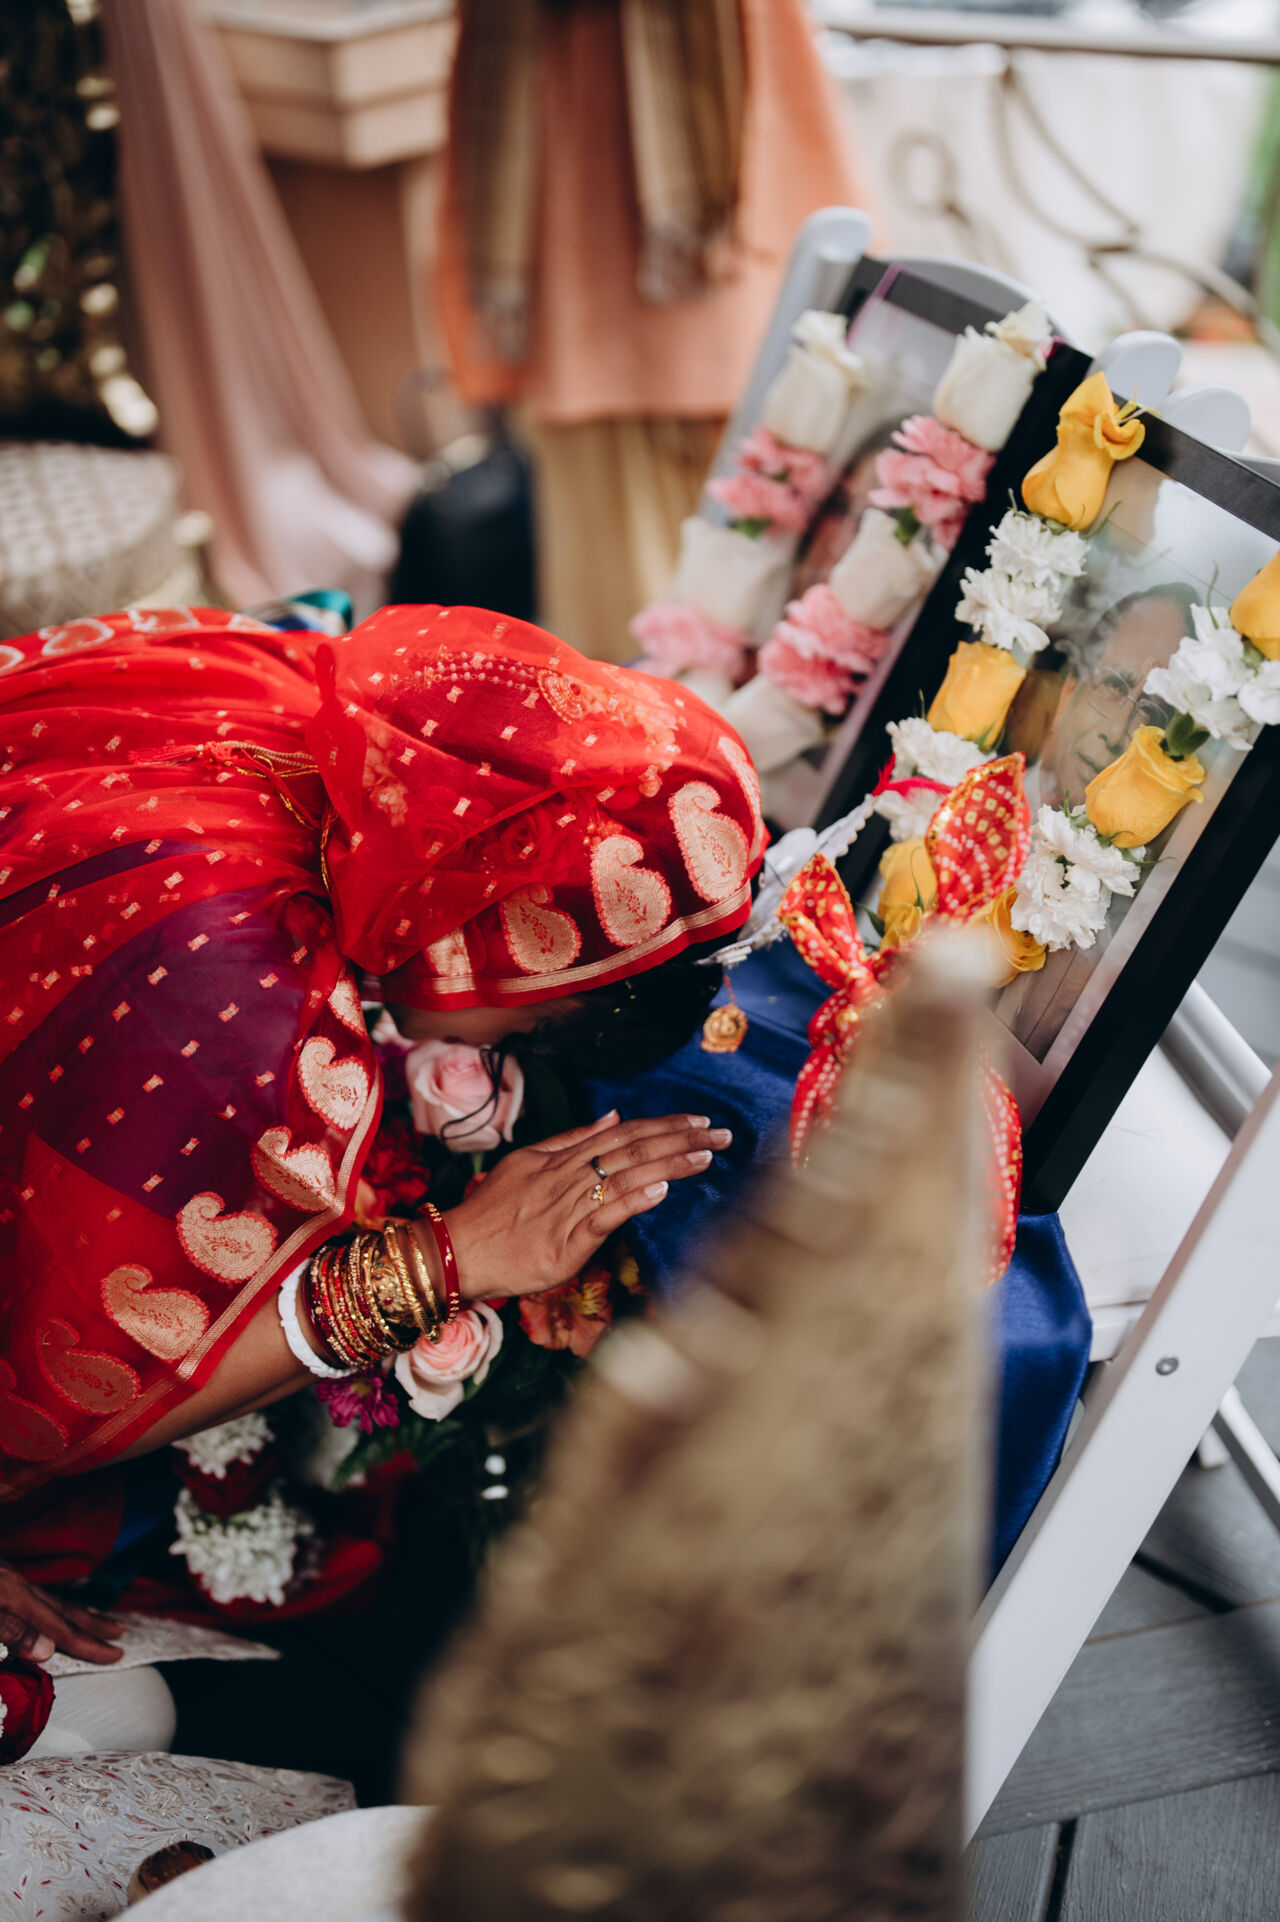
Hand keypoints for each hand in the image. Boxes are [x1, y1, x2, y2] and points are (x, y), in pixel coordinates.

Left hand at [0, 1562, 124, 1664]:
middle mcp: (18, 1585)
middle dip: (93, 1622)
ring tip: (94, 1616)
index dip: (87, 1643)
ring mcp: (7, 1577)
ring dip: (75, 1611)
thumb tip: (47, 1649)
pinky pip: (35, 1589)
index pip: (59, 1626)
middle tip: (120, 1631)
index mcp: (15, 1595)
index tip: (115, 1654)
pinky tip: (55, 1597)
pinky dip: (53, 1598)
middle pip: (63, 1608)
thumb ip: (10, 1628)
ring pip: (50, 1598)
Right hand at [443, 1109, 731, 1301]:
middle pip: (632, 1151)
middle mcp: (569, 1177)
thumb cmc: (492, 1212)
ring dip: (668, 1166)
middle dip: (680, 1141)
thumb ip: (571, 1139)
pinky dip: (632, 1202)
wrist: (457, 1251)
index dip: (663, 1127)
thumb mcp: (527, 1162)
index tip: (698, 1122)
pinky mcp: (565, 1243)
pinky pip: (602, 1217)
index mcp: (562, 1158)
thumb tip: (613, 1116)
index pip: (623, 1135)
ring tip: (704, 1156)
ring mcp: (568, 1209)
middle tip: (720, 1134)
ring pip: (625, 1179)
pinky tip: (660, 1193)